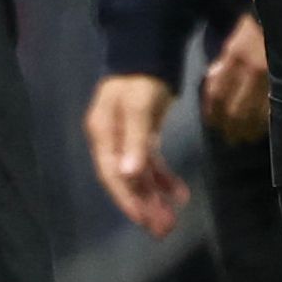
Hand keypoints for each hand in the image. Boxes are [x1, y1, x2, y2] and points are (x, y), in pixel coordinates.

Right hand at [84, 73, 188, 235]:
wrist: (148, 52)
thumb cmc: (141, 78)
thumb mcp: (138, 105)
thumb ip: (134, 140)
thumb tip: (128, 173)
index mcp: (102, 133)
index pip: (112, 174)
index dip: (127, 199)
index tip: (144, 221)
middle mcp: (110, 141)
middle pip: (125, 180)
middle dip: (143, 205)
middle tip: (163, 229)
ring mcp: (125, 140)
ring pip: (139, 176)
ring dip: (155, 198)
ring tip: (171, 220)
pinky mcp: (141, 137)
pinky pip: (151, 164)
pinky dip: (164, 179)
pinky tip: (180, 194)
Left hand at [200, 13, 270, 143]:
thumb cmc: (263, 22)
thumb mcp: (238, 37)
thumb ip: (225, 60)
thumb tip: (213, 79)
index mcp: (236, 55)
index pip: (217, 93)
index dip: (212, 112)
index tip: (213, 123)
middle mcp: (254, 70)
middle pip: (236, 111)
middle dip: (231, 128)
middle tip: (231, 138)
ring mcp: (276, 78)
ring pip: (259, 115)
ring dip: (250, 130)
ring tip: (247, 137)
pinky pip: (279, 109)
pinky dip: (271, 122)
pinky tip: (268, 128)